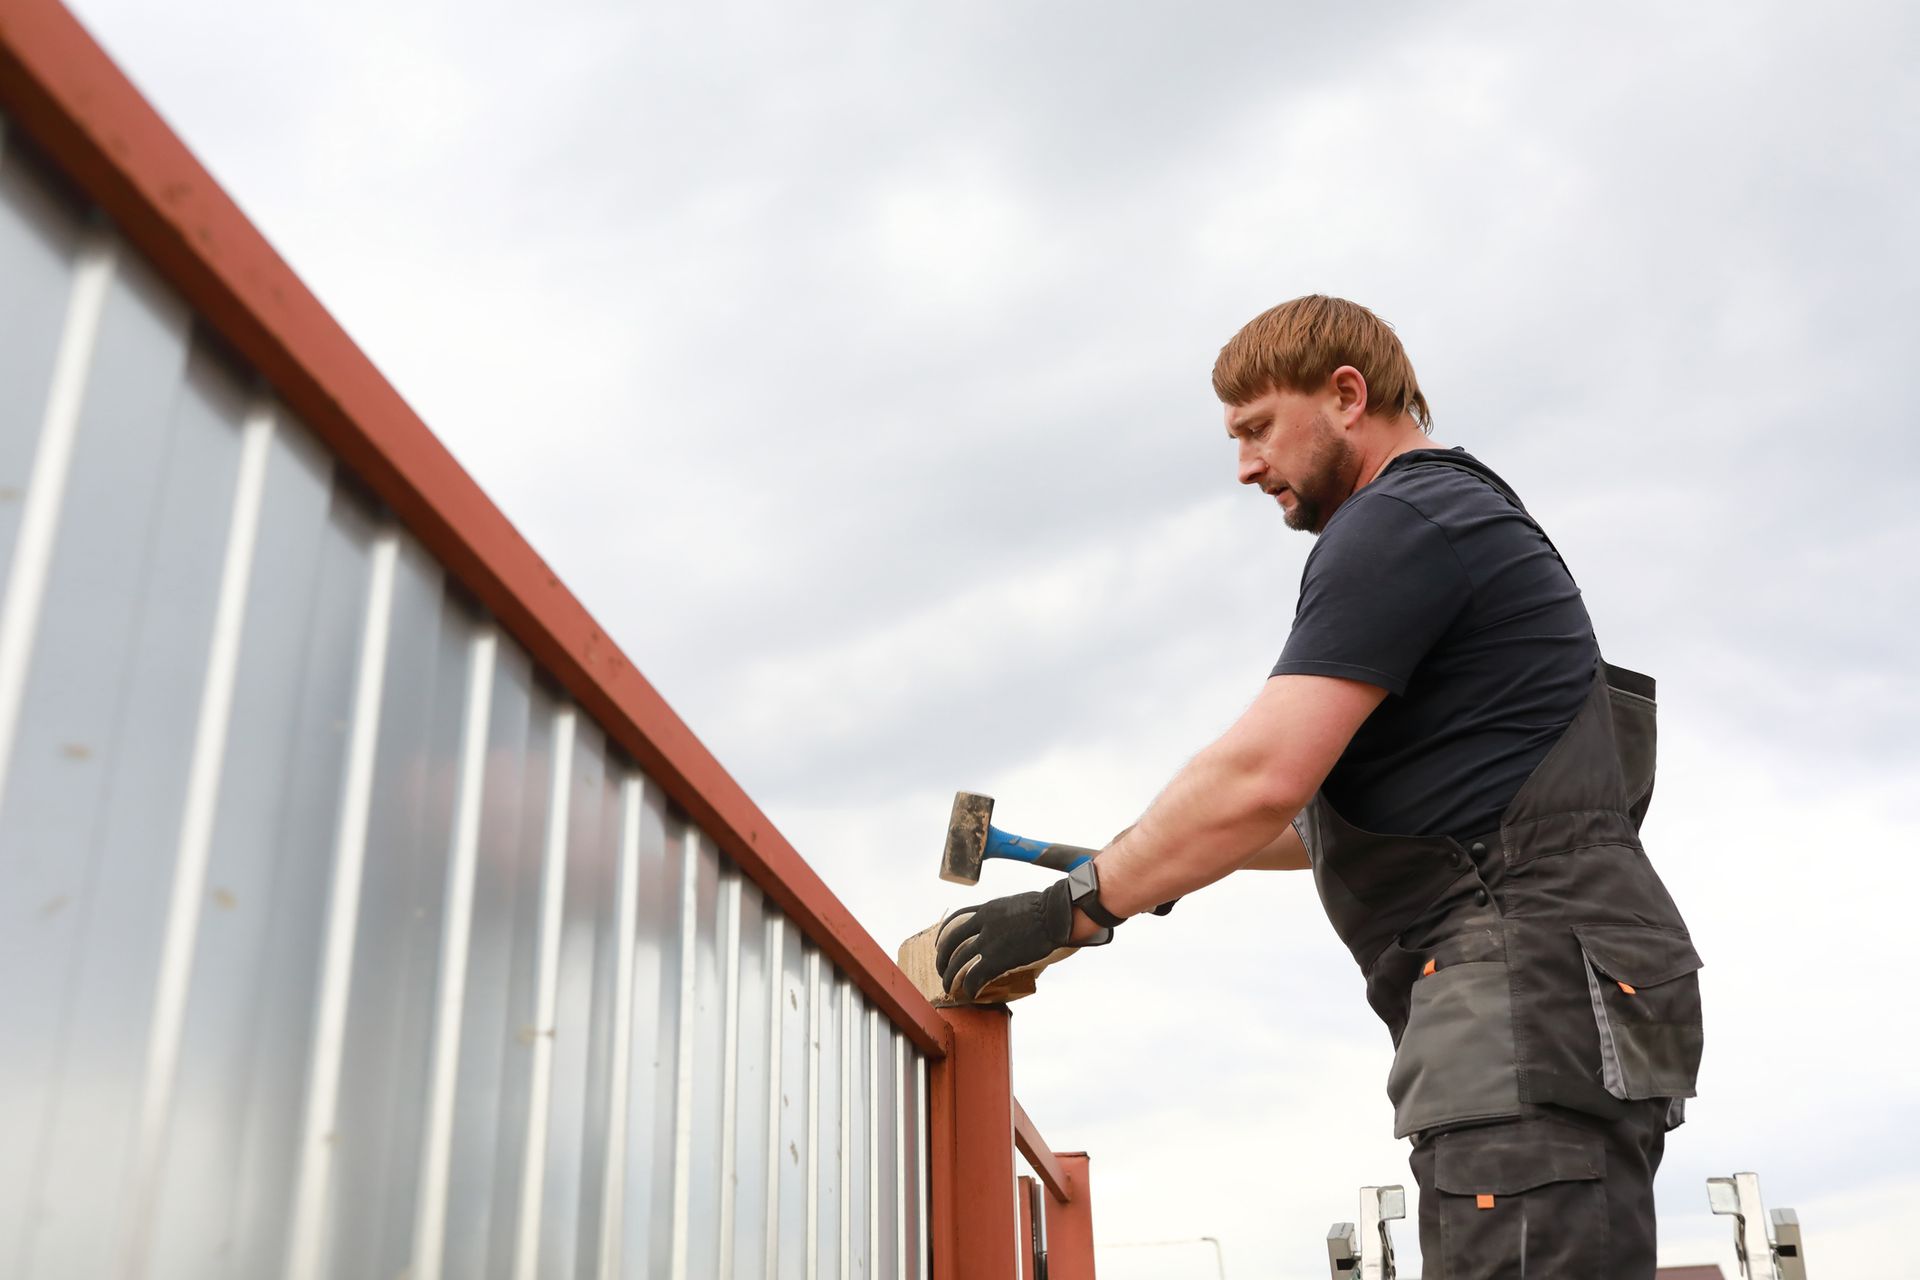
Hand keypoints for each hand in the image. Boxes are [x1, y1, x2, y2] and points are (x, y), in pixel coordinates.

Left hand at [935, 879, 1075, 1001]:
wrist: (1055, 915)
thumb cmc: (1045, 909)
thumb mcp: (1014, 905)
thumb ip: (1002, 916)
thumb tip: (1003, 929)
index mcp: (986, 910)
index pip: (955, 920)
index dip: (943, 935)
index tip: (939, 945)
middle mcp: (982, 924)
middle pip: (951, 944)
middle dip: (943, 960)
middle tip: (942, 971)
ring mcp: (989, 942)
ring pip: (958, 962)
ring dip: (951, 977)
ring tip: (950, 987)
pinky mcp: (998, 959)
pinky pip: (975, 976)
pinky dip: (970, 986)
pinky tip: (971, 993)